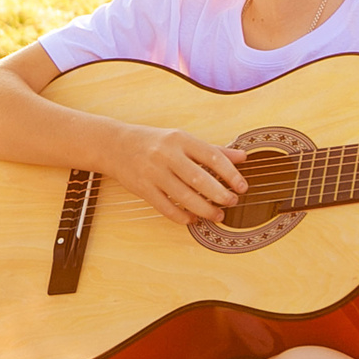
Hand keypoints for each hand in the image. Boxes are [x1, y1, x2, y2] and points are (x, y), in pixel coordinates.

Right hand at [110, 125, 248, 224]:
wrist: (115, 145)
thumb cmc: (154, 142)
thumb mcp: (183, 140)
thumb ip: (213, 149)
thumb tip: (243, 157)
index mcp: (180, 139)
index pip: (212, 156)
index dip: (230, 174)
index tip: (242, 187)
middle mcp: (167, 155)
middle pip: (199, 179)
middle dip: (220, 195)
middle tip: (232, 202)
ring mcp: (153, 172)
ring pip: (184, 197)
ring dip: (204, 209)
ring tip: (217, 215)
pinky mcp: (143, 188)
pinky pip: (166, 208)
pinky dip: (182, 217)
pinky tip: (193, 219)